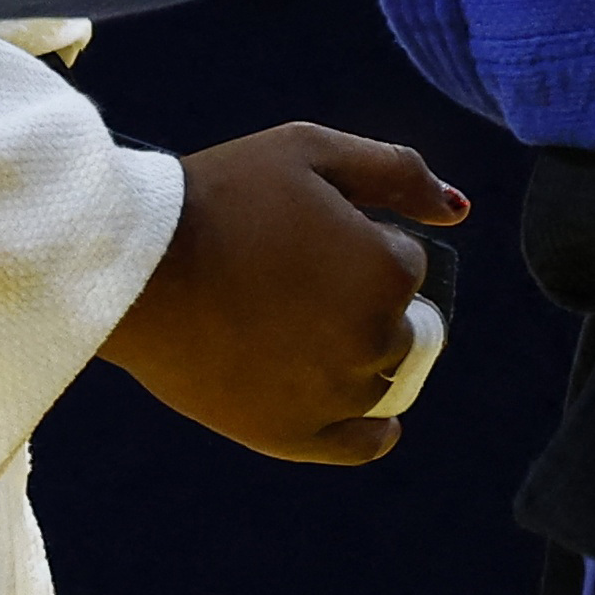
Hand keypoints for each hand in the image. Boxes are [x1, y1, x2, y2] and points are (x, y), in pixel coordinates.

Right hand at [100, 123, 473, 464]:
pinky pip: (362, 443)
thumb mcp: (311, 151)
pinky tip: (374, 418)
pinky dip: (374, 430)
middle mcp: (373, 339)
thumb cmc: (222, 195)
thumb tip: (458, 210)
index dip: (367, 244)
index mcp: (387, 272)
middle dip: (369, 302)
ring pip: (383, 378)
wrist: (136, 264)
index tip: (314, 237)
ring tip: (304, 330)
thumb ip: (397, 173)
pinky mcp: (293, 433)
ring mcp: (335, 394)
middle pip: (403, 326)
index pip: (408, 266)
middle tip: (304, 284)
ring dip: (364, 356)